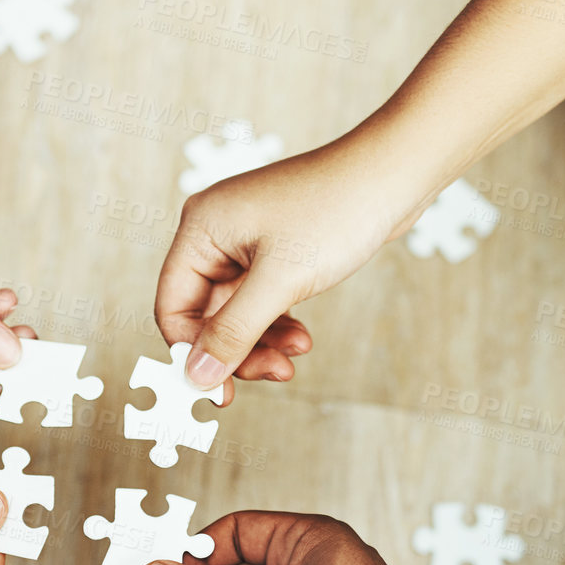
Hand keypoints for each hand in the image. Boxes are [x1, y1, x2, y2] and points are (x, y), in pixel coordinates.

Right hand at [157, 133, 431, 392]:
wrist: (392, 175)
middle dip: (237, 349)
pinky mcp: (274, 250)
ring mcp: (245, 242)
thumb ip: (234, 331)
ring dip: (262, 342)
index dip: (191, 351)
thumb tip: (198, 375)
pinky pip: (260, 301)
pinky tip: (301, 338)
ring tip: (295, 356)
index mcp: (201, 229)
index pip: (172, 305)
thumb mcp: (280, 280)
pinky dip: (277, 324)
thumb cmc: (336, 209)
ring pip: (236, 313)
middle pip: (204, 314)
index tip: (219, 390)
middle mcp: (216, 234)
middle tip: (271, 374)